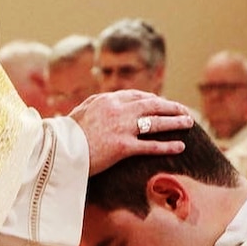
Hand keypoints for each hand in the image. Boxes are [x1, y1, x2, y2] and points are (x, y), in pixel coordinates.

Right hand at [69, 90, 193, 175]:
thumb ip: (95, 105)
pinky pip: (150, 146)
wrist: (57, 150)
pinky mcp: (122, 147)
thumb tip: (103, 102)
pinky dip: (168, 146)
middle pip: (152, 105)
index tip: (163, 103)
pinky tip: (180, 146)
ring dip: (175, 122)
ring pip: (156, 122)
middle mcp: (117, 110)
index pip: (136, 96)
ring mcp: (121, 128)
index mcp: (107, 100)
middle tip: (184, 110)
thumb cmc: (65, 134)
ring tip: (189, 123)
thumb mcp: (81, 111)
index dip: (153, 99)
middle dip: (171, 107)